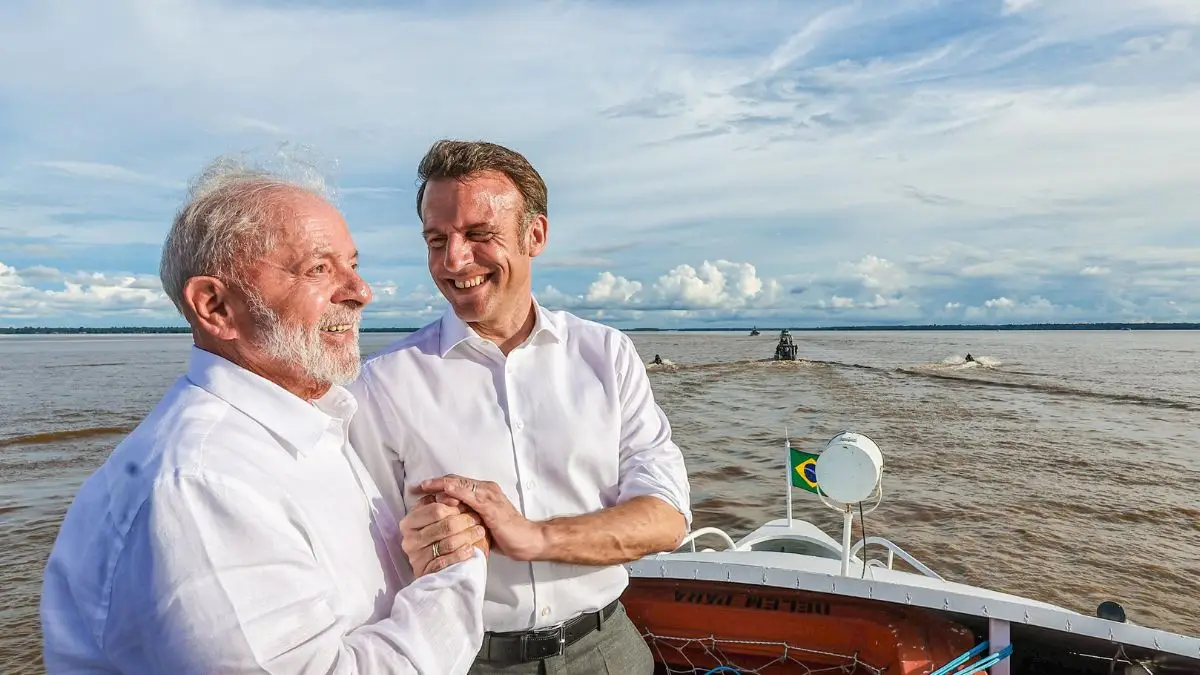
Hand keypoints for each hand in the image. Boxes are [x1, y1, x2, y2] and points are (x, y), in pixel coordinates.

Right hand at [399, 493, 487, 576]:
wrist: (442, 571)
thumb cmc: (440, 538)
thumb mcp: (438, 518)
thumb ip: (441, 503)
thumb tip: (450, 487)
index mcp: (409, 522)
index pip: (435, 509)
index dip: (454, 506)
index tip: (466, 505)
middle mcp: (409, 539)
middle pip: (444, 525)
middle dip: (464, 521)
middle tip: (477, 519)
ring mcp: (416, 557)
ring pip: (448, 543)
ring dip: (468, 536)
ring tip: (479, 532)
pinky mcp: (426, 572)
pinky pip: (446, 562)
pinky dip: (461, 555)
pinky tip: (471, 551)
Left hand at [417, 475, 545, 561]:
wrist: (528, 540)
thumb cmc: (507, 535)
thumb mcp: (481, 524)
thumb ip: (467, 517)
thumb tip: (445, 520)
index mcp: (484, 492)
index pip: (456, 483)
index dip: (437, 485)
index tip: (419, 490)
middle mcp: (486, 490)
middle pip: (455, 480)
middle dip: (433, 483)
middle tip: (415, 488)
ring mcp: (489, 496)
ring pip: (460, 484)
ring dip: (440, 484)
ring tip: (423, 488)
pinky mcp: (491, 507)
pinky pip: (469, 495)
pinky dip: (454, 492)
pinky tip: (442, 493)